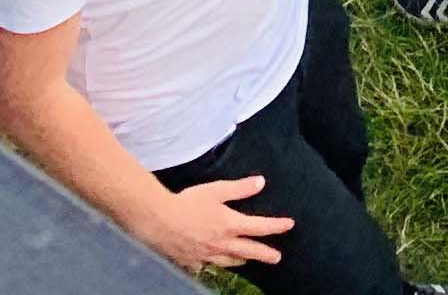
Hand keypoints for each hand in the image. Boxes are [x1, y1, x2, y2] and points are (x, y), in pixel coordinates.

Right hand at [137, 172, 290, 271]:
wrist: (158, 222)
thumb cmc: (188, 203)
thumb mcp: (217, 190)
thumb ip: (240, 188)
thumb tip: (261, 183)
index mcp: (230, 225)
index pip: (260, 227)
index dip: (277, 226)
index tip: (289, 225)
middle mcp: (221, 243)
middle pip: (249, 251)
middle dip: (265, 254)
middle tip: (277, 258)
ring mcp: (206, 255)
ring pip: (229, 261)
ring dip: (242, 260)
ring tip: (248, 260)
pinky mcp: (191, 261)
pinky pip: (207, 265)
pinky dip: (215, 264)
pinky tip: (213, 262)